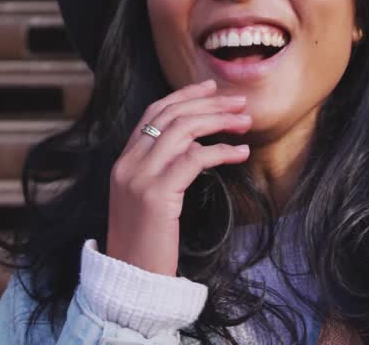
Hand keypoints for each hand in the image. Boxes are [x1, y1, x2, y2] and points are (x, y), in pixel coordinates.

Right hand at [105, 79, 251, 275]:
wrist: (130, 280)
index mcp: (123, 162)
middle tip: (239, 102)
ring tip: (245, 123)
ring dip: (218, 121)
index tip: (211, 88)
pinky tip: (241, 153)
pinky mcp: (156, 195)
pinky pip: (195, 159)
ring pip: (182, 129)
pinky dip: (222, 151)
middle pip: (171, 115)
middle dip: (208, 103)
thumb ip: (162, 172)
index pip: (153, 113)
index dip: (183, 95)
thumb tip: (197, 149)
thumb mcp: (147, 201)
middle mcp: (127, 164)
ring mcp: (138, 178)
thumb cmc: (146, 244)